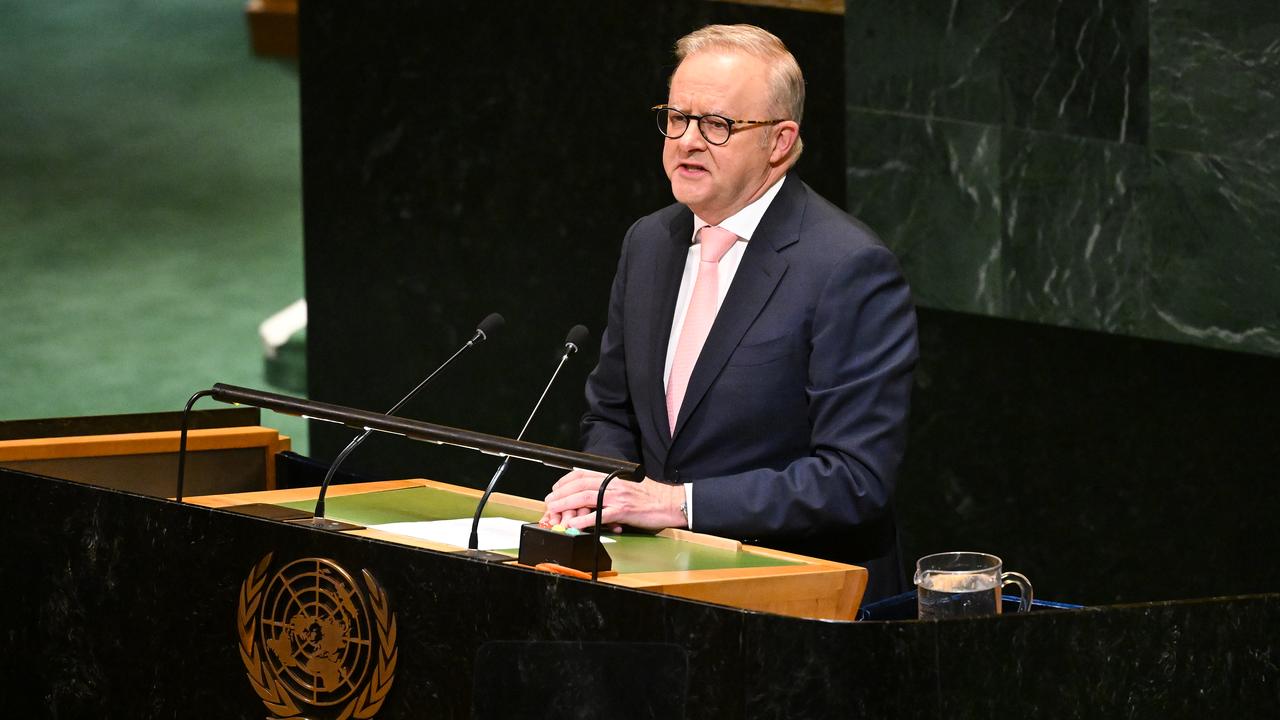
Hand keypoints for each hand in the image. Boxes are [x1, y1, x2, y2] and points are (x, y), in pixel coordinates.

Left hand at [541, 468, 683, 531]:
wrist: (671, 502)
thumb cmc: (652, 496)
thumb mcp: (628, 486)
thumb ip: (611, 487)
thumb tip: (594, 492)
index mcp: (614, 477)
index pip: (584, 474)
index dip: (566, 480)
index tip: (556, 487)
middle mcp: (613, 484)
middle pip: (580, 485)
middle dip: (561, 492)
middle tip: (549, 500)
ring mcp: (617, 497)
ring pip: (586, 497)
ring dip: (566, 503)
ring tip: (554, 508)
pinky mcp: (623, 511)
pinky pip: (600, 515)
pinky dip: (585, 519)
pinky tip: (574, 523)